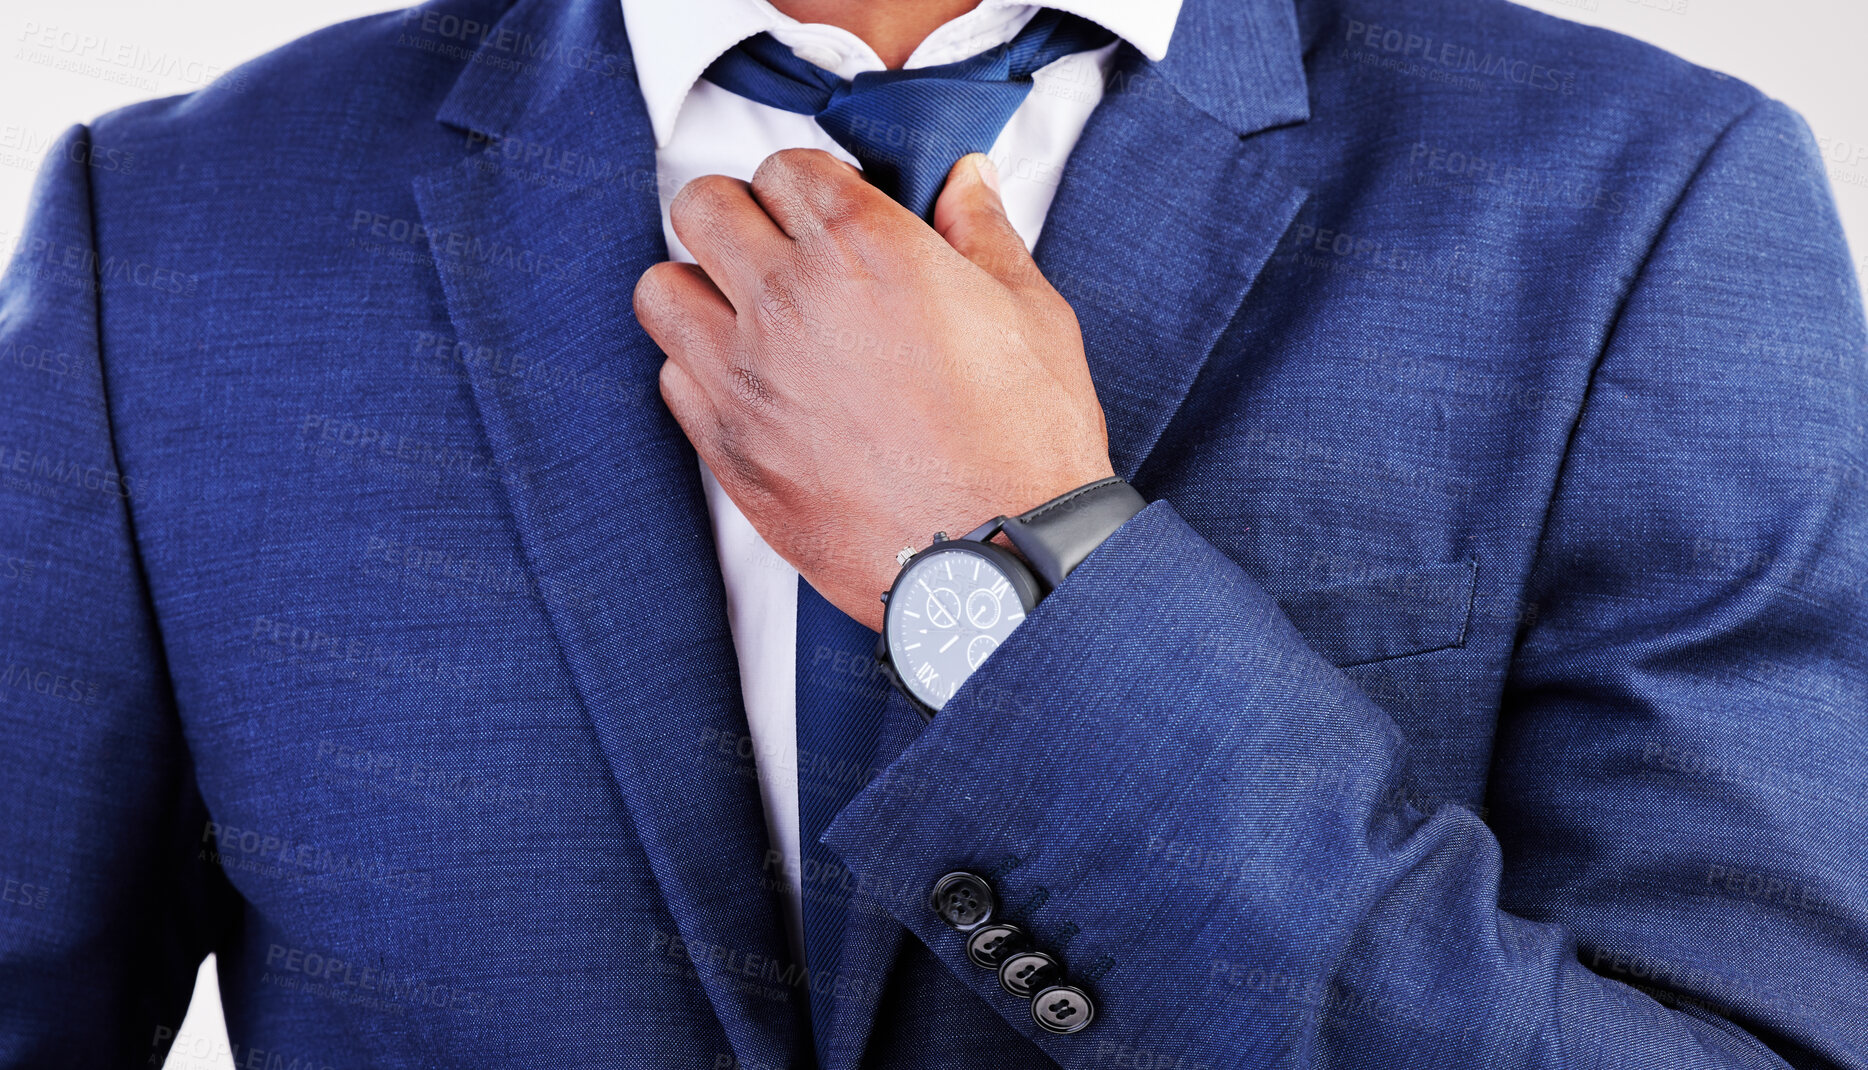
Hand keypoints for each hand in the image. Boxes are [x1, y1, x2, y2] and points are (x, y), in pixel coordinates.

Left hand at [634, 149, 1113, 630]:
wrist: (995, 560)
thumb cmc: (1020, 448)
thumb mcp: (1029, 313)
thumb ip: (981, 233)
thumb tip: (963, 185)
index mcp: (865, 248)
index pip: (785, 166)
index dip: (810, 186)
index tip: (829, 212)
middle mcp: (790, 301)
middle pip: (703, 207)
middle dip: (742, 218)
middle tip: (779, 249)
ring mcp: (746, 375)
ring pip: (661, 288)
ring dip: (700, 289)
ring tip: (748, 314)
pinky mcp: (727, 447)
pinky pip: (671, 377)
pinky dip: (701, 372)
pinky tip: (754, 385)